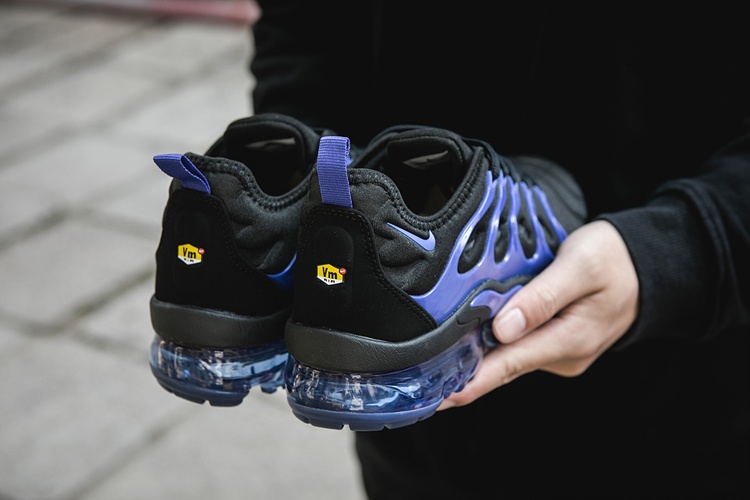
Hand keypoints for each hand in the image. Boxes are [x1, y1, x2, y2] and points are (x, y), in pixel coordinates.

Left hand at [439, 220, 638, 409]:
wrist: (647, 265)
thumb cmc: (614, 259)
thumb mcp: (579, 266)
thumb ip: (542, 297)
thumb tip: (502, 329)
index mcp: (570, 339)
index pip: (510, 365)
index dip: (472, 381)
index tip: (440, 396)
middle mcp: (563, 355)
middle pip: (504, 365)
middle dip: (464, 372)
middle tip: (422, 379)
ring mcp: (560, 352)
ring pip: (510, 355)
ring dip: (477, 353)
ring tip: (437, 352)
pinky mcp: (556, 342)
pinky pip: (520, 346)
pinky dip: (496, 342)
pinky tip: (472, 334)